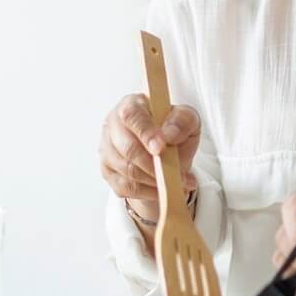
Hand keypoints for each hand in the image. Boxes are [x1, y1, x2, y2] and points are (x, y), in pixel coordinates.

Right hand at [98, 93, 200, 222]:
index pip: (131, 116)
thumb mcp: (188, 120)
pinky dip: (148, 191)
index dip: (146, 133)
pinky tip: (163, 188)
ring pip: (127, 170)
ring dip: (154, 180)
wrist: (168, 153)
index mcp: (132, 105)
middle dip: (153, 164)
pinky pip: (125, 187)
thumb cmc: (173, 131)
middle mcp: (113, 125)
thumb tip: (168, 134)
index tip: (161, 148)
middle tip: (177, 172)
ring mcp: (107, 149)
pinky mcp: (107, 171)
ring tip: (177, 181)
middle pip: (127, 148)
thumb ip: (182, 121)